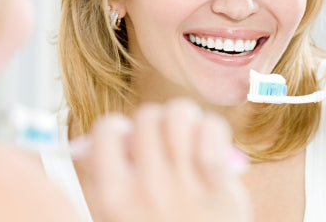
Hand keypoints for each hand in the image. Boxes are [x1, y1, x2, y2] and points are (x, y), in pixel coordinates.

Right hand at [83, 99, 250, 221]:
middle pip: (147, 116)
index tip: (130, 140)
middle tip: (167, 142)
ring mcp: (184, 187)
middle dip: (158, 123)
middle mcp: (146, 189)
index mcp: (113, 197)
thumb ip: (108, 175)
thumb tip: (112, 130)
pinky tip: (212, 148)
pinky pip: (211, 130)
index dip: (119, 129)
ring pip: (180, 114)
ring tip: (191, 139)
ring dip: (187, 121)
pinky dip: (213, 132)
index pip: (106, 129)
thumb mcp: (117, 217)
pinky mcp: (219, 186)